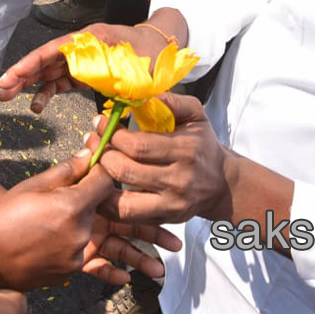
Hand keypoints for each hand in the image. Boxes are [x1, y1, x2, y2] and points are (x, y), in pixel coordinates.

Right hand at [0, 23, 151, 112]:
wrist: (164, 50)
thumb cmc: (152, 55)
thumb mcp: (138, 67)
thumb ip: (116, 77)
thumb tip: (95, 93)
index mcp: (91, 40)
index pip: (54, 50)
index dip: (31, 63)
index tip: (12, 76)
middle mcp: (81, 47)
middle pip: (45, 59)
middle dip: (22, 74)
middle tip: (2, 90)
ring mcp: (81, 60)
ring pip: (48, 70)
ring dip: (29, 84)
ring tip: (7, 97)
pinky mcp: (84, 72)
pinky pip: (60, 81)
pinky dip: (47, 92)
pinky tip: (38, 106)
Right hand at [0, 151, 174, 289]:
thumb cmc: (5, 214)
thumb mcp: (35, 185)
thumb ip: (67, 170)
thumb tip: (91, 149)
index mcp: (73, 205)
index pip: (107, 182)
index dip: (118, 169)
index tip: (132, 160)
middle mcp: (80, 231)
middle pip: (121, 221)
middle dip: (150, 226)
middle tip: (178, 238)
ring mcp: (76, 253)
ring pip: (114, 251)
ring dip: (140, 259)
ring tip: (164, 268)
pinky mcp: (69, 269)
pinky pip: (95, 269)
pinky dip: (111, 274)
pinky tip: (128, 278)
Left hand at [85, 93, 231, 224]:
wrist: (222, 183)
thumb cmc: (202, 145)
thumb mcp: (195, 115)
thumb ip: (172, 101)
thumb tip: (143, 94)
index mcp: (185, 150)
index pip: (138, 146)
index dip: (112, 133)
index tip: (100, 122)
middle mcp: (178, 180)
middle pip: (125, 171)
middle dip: (102, 154)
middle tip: (92, 141)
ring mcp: (171, 204)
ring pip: (122, 201)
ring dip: (100, 182)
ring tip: (92, 164)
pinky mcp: (164, 220)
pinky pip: (127, 216)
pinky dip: (107, 204)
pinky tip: (100, 186)